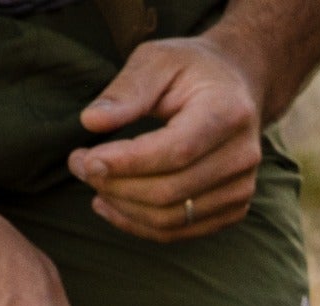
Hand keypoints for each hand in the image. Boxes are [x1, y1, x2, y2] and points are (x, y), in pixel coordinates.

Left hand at [68, 36, 266, 241]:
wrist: (237, 88)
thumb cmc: (192, 70)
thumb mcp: (158, 60)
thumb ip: (127, 90)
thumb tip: (91, 121)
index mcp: (227, 113)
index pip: (175, 152)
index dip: (127, 163)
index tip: (85, 160)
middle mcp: (241, 157)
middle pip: (170, 191)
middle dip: (116, 185)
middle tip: (78, 166)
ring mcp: (241, 189)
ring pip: (171, 218)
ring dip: (123, 208)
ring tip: (93, 185)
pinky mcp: (233, 210)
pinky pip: (179, 231)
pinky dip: (139, 225)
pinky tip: (111, 205)